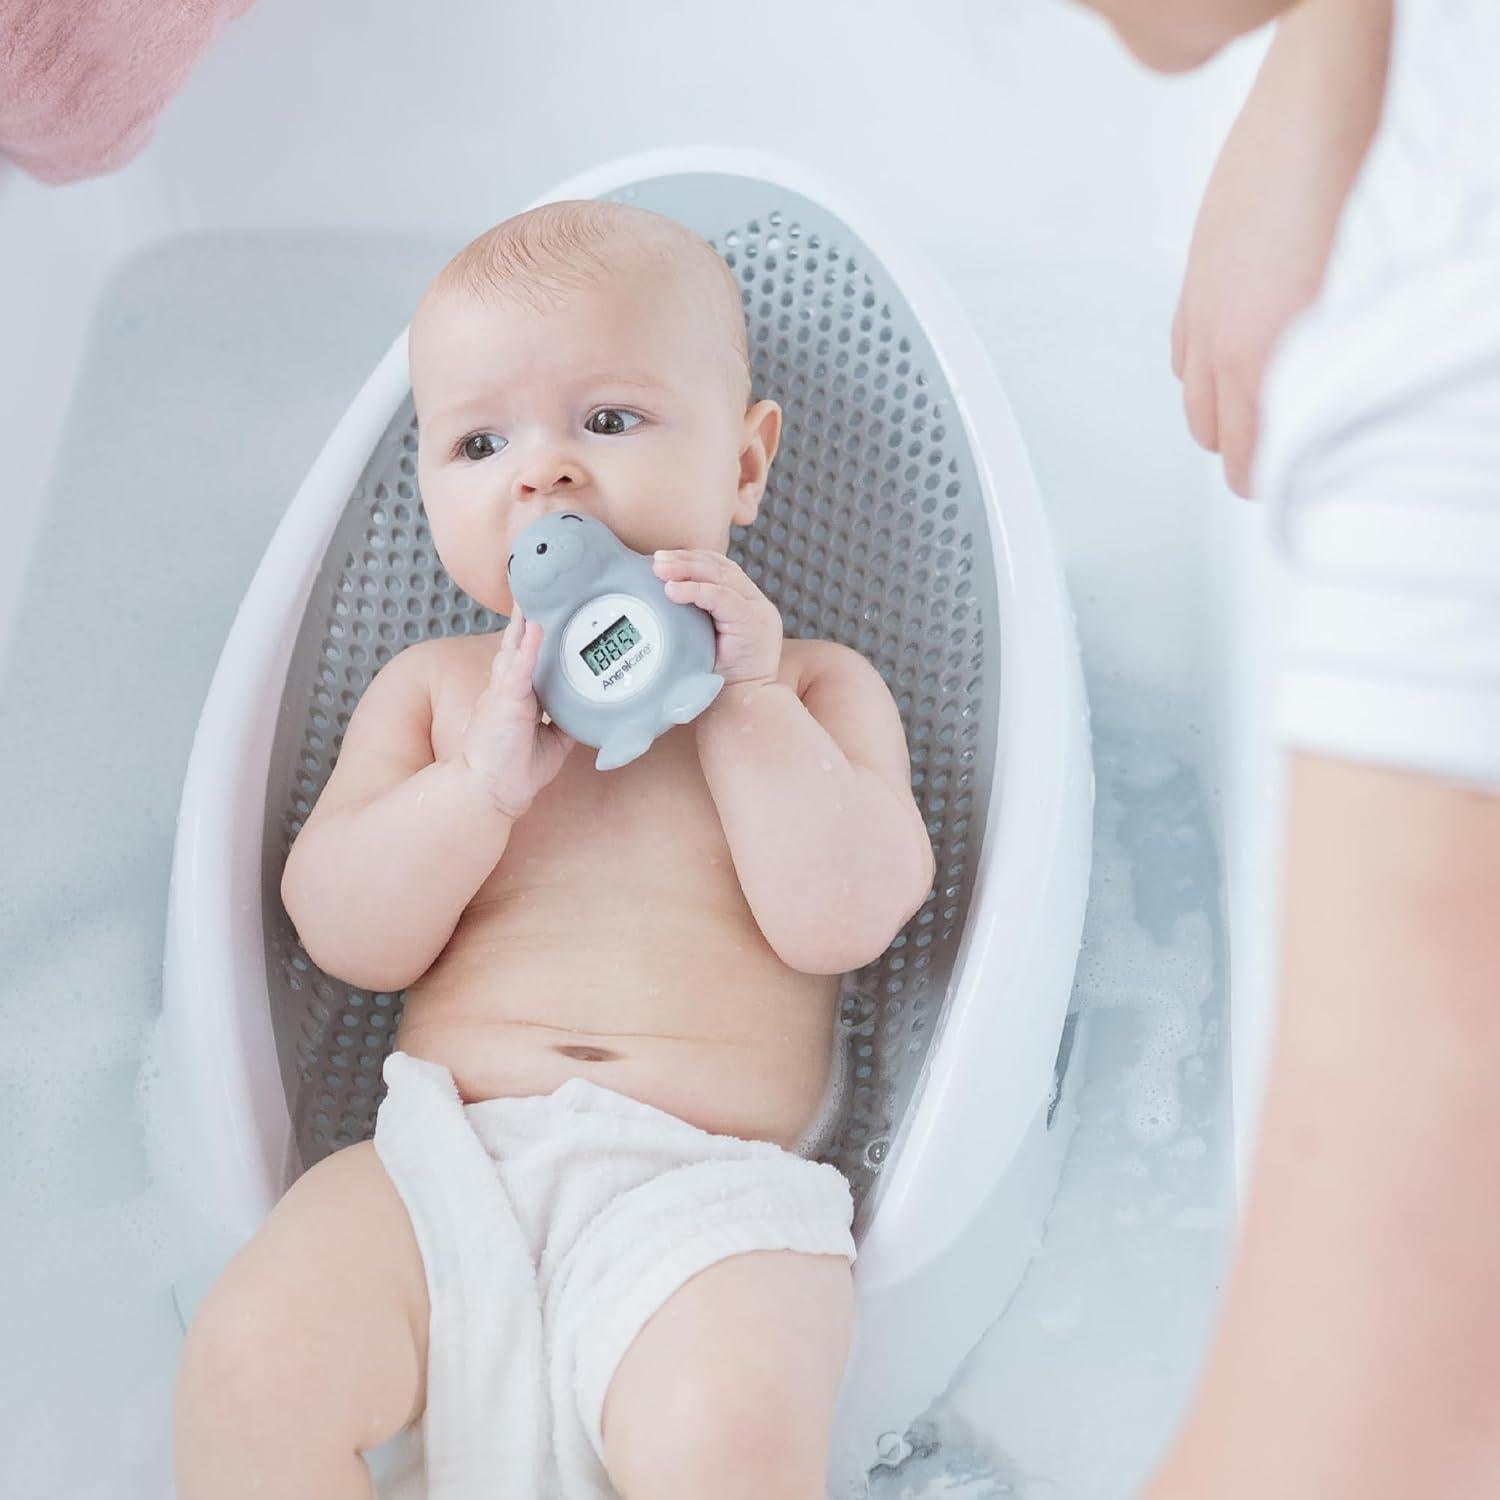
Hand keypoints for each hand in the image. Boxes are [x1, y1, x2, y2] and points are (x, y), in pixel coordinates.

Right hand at [460, 602, 577, 816]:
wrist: (492, 790)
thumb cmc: (515, 766)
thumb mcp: (553, 737)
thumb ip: (568, 719)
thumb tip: (592, 710)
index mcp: (517, 689)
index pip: (528, 649)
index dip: (536, 625)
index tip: (546, 600)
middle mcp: (508, 683)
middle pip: (519, 637)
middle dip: (528, 608)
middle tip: (538, 575)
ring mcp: (505, 690)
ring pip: (516, 645)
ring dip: (526, 617)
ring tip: (535, 587)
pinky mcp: (505, 702)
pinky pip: (517, 670)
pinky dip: (527, 648)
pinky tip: (535, 627)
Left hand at [652, 548, 782, 688]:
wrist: (743, 708)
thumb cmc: (719, 681)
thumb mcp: (702, 641)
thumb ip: (691, 620)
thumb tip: (656, 601)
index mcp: (745, 604)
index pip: (719, 568)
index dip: (691, 558)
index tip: (662, 558)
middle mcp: (755, 603)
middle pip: (719, 567)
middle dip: (685, 560)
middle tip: (656, 561)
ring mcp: (759, 612)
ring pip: (722, 576)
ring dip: (687, 569)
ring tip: (660, 570)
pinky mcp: (755, 624)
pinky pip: (724, 598)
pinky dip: (697, 591)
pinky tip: (673, 591)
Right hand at [1171, 0, 1387, 497]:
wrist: (1319, 102)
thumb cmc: (1354, 183)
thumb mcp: (1363, 301)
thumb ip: (1339, 371)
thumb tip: (1335, 421)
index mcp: (1262, 359)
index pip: (1255, 461)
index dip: (1277, 484)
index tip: (1299, 492)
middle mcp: (1221, 343)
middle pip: (1217, 438)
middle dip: (1248, 454)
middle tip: (1282, 458)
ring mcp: (1202, 310)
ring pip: (1193, 399)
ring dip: (1221, 416)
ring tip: (1256, 416)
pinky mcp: (1195, 279)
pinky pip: (1180, 352)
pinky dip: (1201, 371)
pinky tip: (1227, 359)